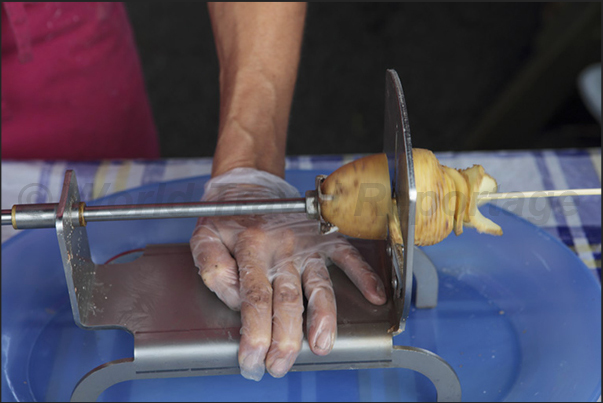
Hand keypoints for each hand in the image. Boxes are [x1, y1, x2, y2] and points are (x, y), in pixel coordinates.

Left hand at [189, 168, 386, 380]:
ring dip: (322, 315)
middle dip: (285, 337)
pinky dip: (363, 274)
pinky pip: (346, 255)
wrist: (251, 182)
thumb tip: (235, 298)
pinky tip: (375, 295)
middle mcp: (280, 246)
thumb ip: (212, 265)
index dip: (254, 332)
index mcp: (250, 245)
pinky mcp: (322, 237)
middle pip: (286, 298)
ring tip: (322, 343)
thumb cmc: (227, 213)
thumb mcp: (204, 234)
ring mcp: (305, 242)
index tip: (252, 358)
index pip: (253, 296)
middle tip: (281, 364)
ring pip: (318, 283)